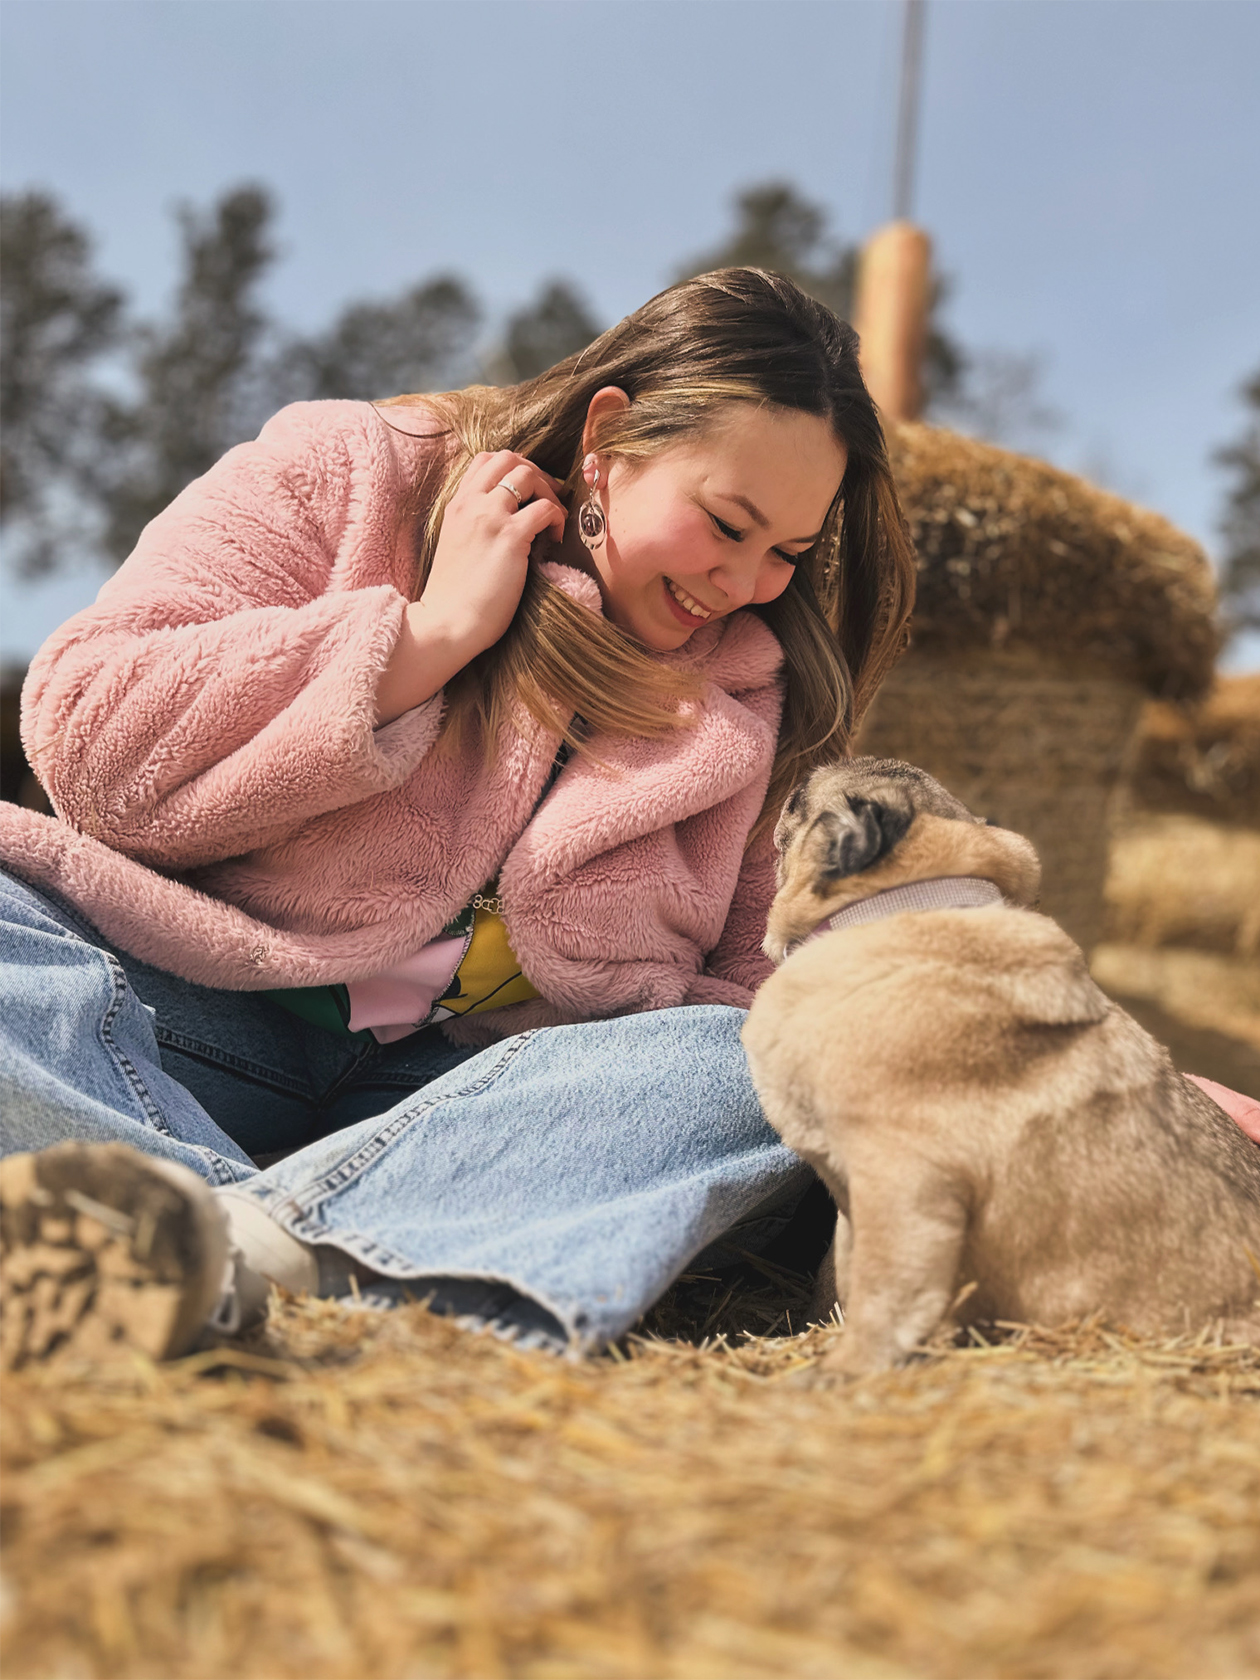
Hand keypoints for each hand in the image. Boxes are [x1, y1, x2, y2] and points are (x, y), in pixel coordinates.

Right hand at [374, 451, 566, 724]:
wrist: (446, 622)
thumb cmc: (454, 595)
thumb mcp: (456, 545)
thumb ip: (474, 525)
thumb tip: (507, 519)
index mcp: (456, 504)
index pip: (485, 461)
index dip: (513, 468)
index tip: (528, 491)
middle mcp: (471, 503)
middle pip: (508, 458)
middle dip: (535, 472)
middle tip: (547, 499)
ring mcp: (490, 517)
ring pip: (527, 474)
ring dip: (548, 491)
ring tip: (553, 519)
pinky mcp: (510, 537)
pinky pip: (545, 508)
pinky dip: (557, 517)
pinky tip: (554, 539)